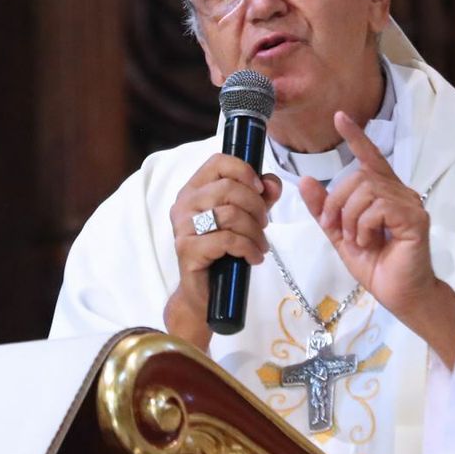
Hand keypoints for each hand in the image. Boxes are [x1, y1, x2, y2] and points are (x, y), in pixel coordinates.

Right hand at [164, 153, 282, 348]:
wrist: (205, 292)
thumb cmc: (224, 251)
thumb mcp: (247, 217)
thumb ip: (260, 196)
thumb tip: (271, 183)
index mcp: (195, 189)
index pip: (218, 162)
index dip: (244, 170)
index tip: (260, 189)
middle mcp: (184, 203)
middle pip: (228, 188)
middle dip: (256, 206)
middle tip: (264, 224)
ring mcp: (183, 226)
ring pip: (230, 214)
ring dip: (255, 231)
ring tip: (261, 245)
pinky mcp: (187, 249)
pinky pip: (227, 240)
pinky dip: (248, 248)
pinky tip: (254, 257)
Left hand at [299, 112, 454, 365]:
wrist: (400, 295)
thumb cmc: (377, 266)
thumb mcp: (340, 235)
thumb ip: (324, 209)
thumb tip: (305, 180)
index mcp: (384, 194)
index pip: (370, 158)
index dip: (355, 137)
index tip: (340, 117)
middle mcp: (399, 192)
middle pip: (358, 176)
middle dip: (336, 201)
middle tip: (333, 227)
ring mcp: (409, 204)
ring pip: (366, 191)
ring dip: (349, 217)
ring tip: (356, 240)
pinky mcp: (414, 219)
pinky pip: (378, 207)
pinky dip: (363, 226)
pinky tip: (369, 242)